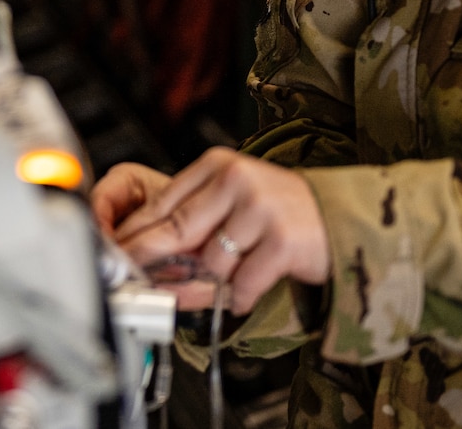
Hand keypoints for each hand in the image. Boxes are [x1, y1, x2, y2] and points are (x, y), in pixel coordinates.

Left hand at [107, 148, 329, 313]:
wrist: (343, 218)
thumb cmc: (283, 212)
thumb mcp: (235, 200)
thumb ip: (196, 218)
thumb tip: (148, 255)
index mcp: (219, 166)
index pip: (163, 201)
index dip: (136, 233)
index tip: (117, 254)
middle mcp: (238, 180)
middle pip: (177, 229)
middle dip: (151, 260)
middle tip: (136, 280)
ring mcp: (261, 209)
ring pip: (211, 261)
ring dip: (212, 284)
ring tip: (224, 284)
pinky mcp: (282, 240)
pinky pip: (243, 281)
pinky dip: (239, 296)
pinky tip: (243, 294)